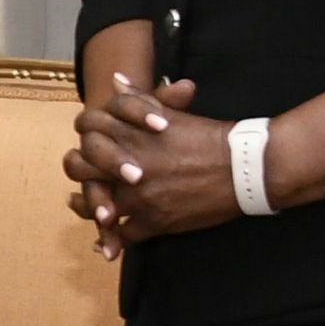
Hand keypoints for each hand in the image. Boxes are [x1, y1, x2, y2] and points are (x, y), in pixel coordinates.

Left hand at [63, 74, 236, 248]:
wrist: (245, 166)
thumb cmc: (208, 136)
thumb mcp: (170, 111)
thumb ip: (137, 99)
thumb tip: (115, 80)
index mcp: (129, 133)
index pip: (87, 131)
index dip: (85, 137)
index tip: (89, 145)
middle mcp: (126, 164)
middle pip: (80, 168)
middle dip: (79, 171)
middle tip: (84, 177)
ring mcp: (139, 195)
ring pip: (96, 206)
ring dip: (90, 208)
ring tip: (89, 208)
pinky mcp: (155, 221)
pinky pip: (123, 236)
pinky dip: (112, 241)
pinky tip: (107, 245)